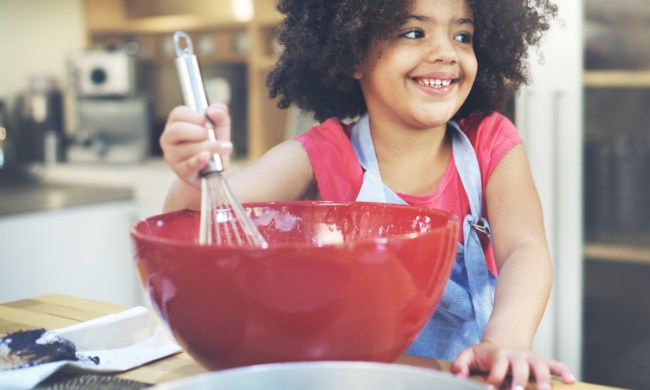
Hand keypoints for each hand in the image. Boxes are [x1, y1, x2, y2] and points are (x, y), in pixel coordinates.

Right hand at [160, 103, 233, 188]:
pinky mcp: (180, 170)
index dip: (196, 117)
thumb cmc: (213, 142)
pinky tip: (207, 156)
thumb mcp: (220, 125)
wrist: (216, 169)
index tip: (210, 124)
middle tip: (212, 136)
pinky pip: (189, 165)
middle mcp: (169, 138)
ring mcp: (172, 155)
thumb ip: (220, 112)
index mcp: (176, 123)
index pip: (178, 113)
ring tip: (223, 148)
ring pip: (187, 148)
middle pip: (178, 130)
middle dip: (199, 132)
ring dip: (209, 147)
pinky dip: (199, 160)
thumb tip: (213, 111)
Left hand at [450, 341, 575, 389]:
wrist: (503, 340)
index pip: (497, 365)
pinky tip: (570, 380)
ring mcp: (529, 358)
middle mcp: (516, 356)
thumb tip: (459, 375)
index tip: (489, 387)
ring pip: (539, 365)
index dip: (494, 377)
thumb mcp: (469, 354)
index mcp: (498, 355)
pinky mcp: (540, 361)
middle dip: (520, 379)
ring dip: (543, 378)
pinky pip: (554, 364)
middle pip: (520, 366)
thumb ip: (461, 364)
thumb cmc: (485, 354)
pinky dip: (563, 370)